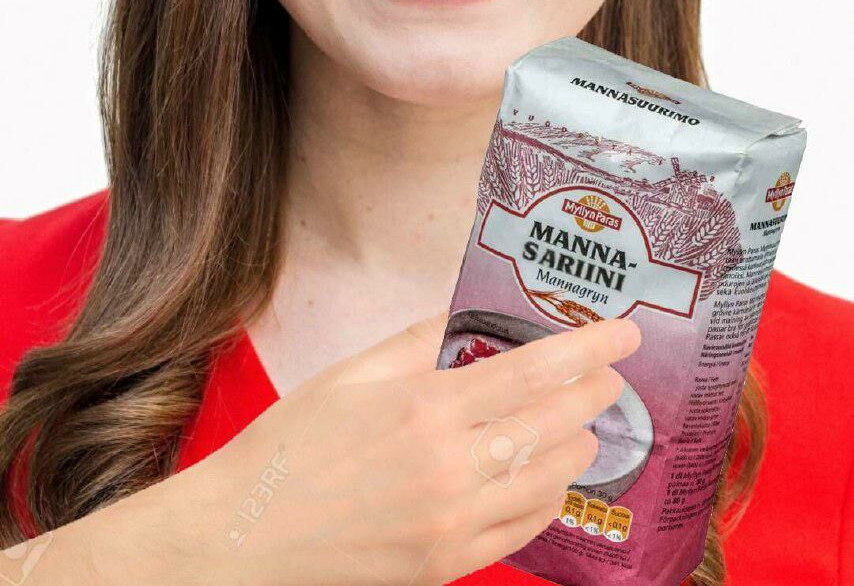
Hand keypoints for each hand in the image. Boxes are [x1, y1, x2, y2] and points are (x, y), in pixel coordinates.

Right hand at [189, 310, 641, 585]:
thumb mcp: (353, 373)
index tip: (624, 333)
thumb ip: (419, 341)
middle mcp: (451, 466)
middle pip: (554, 423)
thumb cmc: (292, 445)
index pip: (533, 370)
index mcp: (426, 407)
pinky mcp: (447, 562)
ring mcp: (453, 522)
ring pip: (550, 479)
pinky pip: (524, 529)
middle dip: (594, 395)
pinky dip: (548, 497)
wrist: (248, 535)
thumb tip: (468, 315)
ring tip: (581, 423)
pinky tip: (547, 476)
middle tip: (611, 377)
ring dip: (578, 445)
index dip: (588, 348)